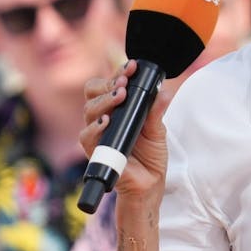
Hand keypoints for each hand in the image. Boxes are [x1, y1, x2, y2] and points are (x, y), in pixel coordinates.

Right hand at [79, 60, 170, 201]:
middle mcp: (104, 120)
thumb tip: (163, 92)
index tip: (132, 66)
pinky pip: (87, 138)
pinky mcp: (95, 152)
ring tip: (120, 95)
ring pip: (89, 111)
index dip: (117, 73)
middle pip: (93, 94)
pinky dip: (94, 128)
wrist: (149, 184)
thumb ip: (157, 111)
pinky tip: (106, 122)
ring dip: (104, 101)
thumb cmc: (150, 156)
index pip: (109, 86)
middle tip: (124, 81)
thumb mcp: (158, 130)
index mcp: (117, 111)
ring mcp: (98, 135)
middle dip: (108, 83)